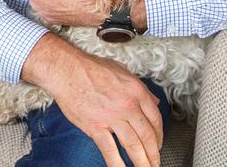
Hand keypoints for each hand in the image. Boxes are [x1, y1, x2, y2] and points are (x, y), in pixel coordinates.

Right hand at [25, 34, 163, 166]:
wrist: (66, 70)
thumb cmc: (89, 67)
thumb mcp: (121, 71)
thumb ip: (140, 87)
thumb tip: (154, 100)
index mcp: (135, 91)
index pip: (155, 118)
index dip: (160, 134)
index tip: (159, 143)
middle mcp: (127, 105)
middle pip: (148, 136)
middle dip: (154, 153)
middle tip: (155, 162)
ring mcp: (112, 117)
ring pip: (133, 145)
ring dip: (142, 162)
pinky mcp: (95, 126)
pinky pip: (110, 150)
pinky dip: (117, 164)